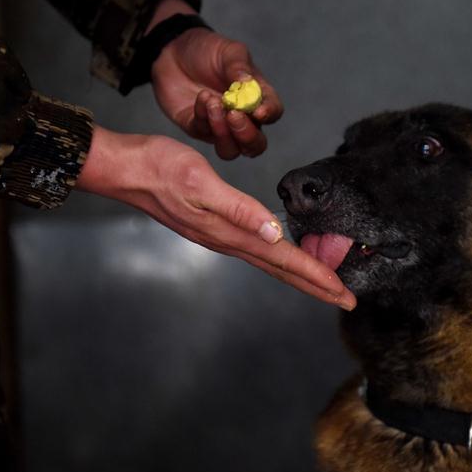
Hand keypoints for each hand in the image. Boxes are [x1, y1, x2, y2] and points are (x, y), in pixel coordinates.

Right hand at [76, 127, 355, 309]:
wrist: (125, 170)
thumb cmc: (161, 170)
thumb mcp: (201, 184)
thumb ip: (239, 210)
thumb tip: (273, 234)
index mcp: (231, 233)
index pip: (284, 260)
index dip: (318, 277)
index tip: (345, 295)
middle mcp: (228, 241)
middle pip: (281, 270)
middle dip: (316, 286)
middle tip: (346, 301)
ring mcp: (218, 236)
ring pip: (269, 262)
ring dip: (299, 275)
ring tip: (323, 284)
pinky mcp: (212, 227)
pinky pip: (255, 250)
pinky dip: (278, 258)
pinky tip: (280, 254)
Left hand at [148, 0, 282, 159]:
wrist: (174, 50)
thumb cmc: (208, 50)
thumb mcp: (228, 51)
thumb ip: (239, 68)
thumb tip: (248, 85)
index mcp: (257, 97)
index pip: (273, 112)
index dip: (269, 114)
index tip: (259, 111)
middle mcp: (242, 117)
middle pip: (254, 144)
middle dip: (247, 136)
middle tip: (234, 115)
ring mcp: (219, 127)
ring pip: (230, 149)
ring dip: (223, 133)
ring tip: (213, 103)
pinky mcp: (197, 128)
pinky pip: (203, 132)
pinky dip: (203, 117)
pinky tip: (201, 97)